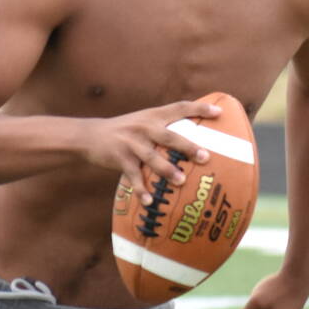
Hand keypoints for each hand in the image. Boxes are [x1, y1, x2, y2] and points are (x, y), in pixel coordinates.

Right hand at [87, 97, 223, 193]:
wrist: (89, 135)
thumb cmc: (125, 130)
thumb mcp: (143, 120)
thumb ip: (164, 125)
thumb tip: (194, 136)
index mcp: (153, 116)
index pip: (179, 107)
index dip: (199, 109)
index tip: (218, 113)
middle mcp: (144, 127)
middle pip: (169, 136)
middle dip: (187, 147)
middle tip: (204, 157)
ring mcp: (131, 143)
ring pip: (152, 157)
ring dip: (167, 170)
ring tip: (181, 181)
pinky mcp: (119, 158)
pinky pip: (133, 176)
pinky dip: (141, 189)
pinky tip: (150, 201)